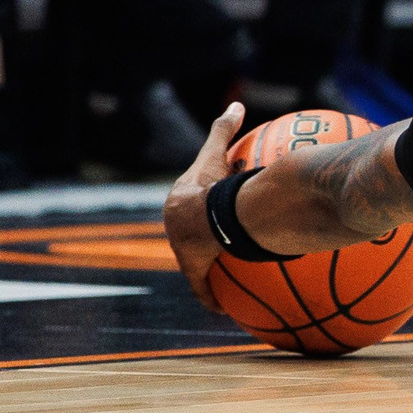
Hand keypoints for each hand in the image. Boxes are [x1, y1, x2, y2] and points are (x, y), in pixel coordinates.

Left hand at [163, 102, 248, 311]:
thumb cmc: (208, 186)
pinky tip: (220, 310)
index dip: (196, 202)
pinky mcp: (192, 271)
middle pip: (188, 233)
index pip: (185, 200)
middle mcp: (176, 229)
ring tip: (220, 277)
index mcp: (178, 203)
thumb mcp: (216, 153)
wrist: (204, 218)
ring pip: (195, 261)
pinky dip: (211, 298)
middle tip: (216, 239)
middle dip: (197, 238)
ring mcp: (183, 251)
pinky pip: (202, 289)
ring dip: (206, 270)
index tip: (209, 205)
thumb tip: (236, 102)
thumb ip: (223, 128)